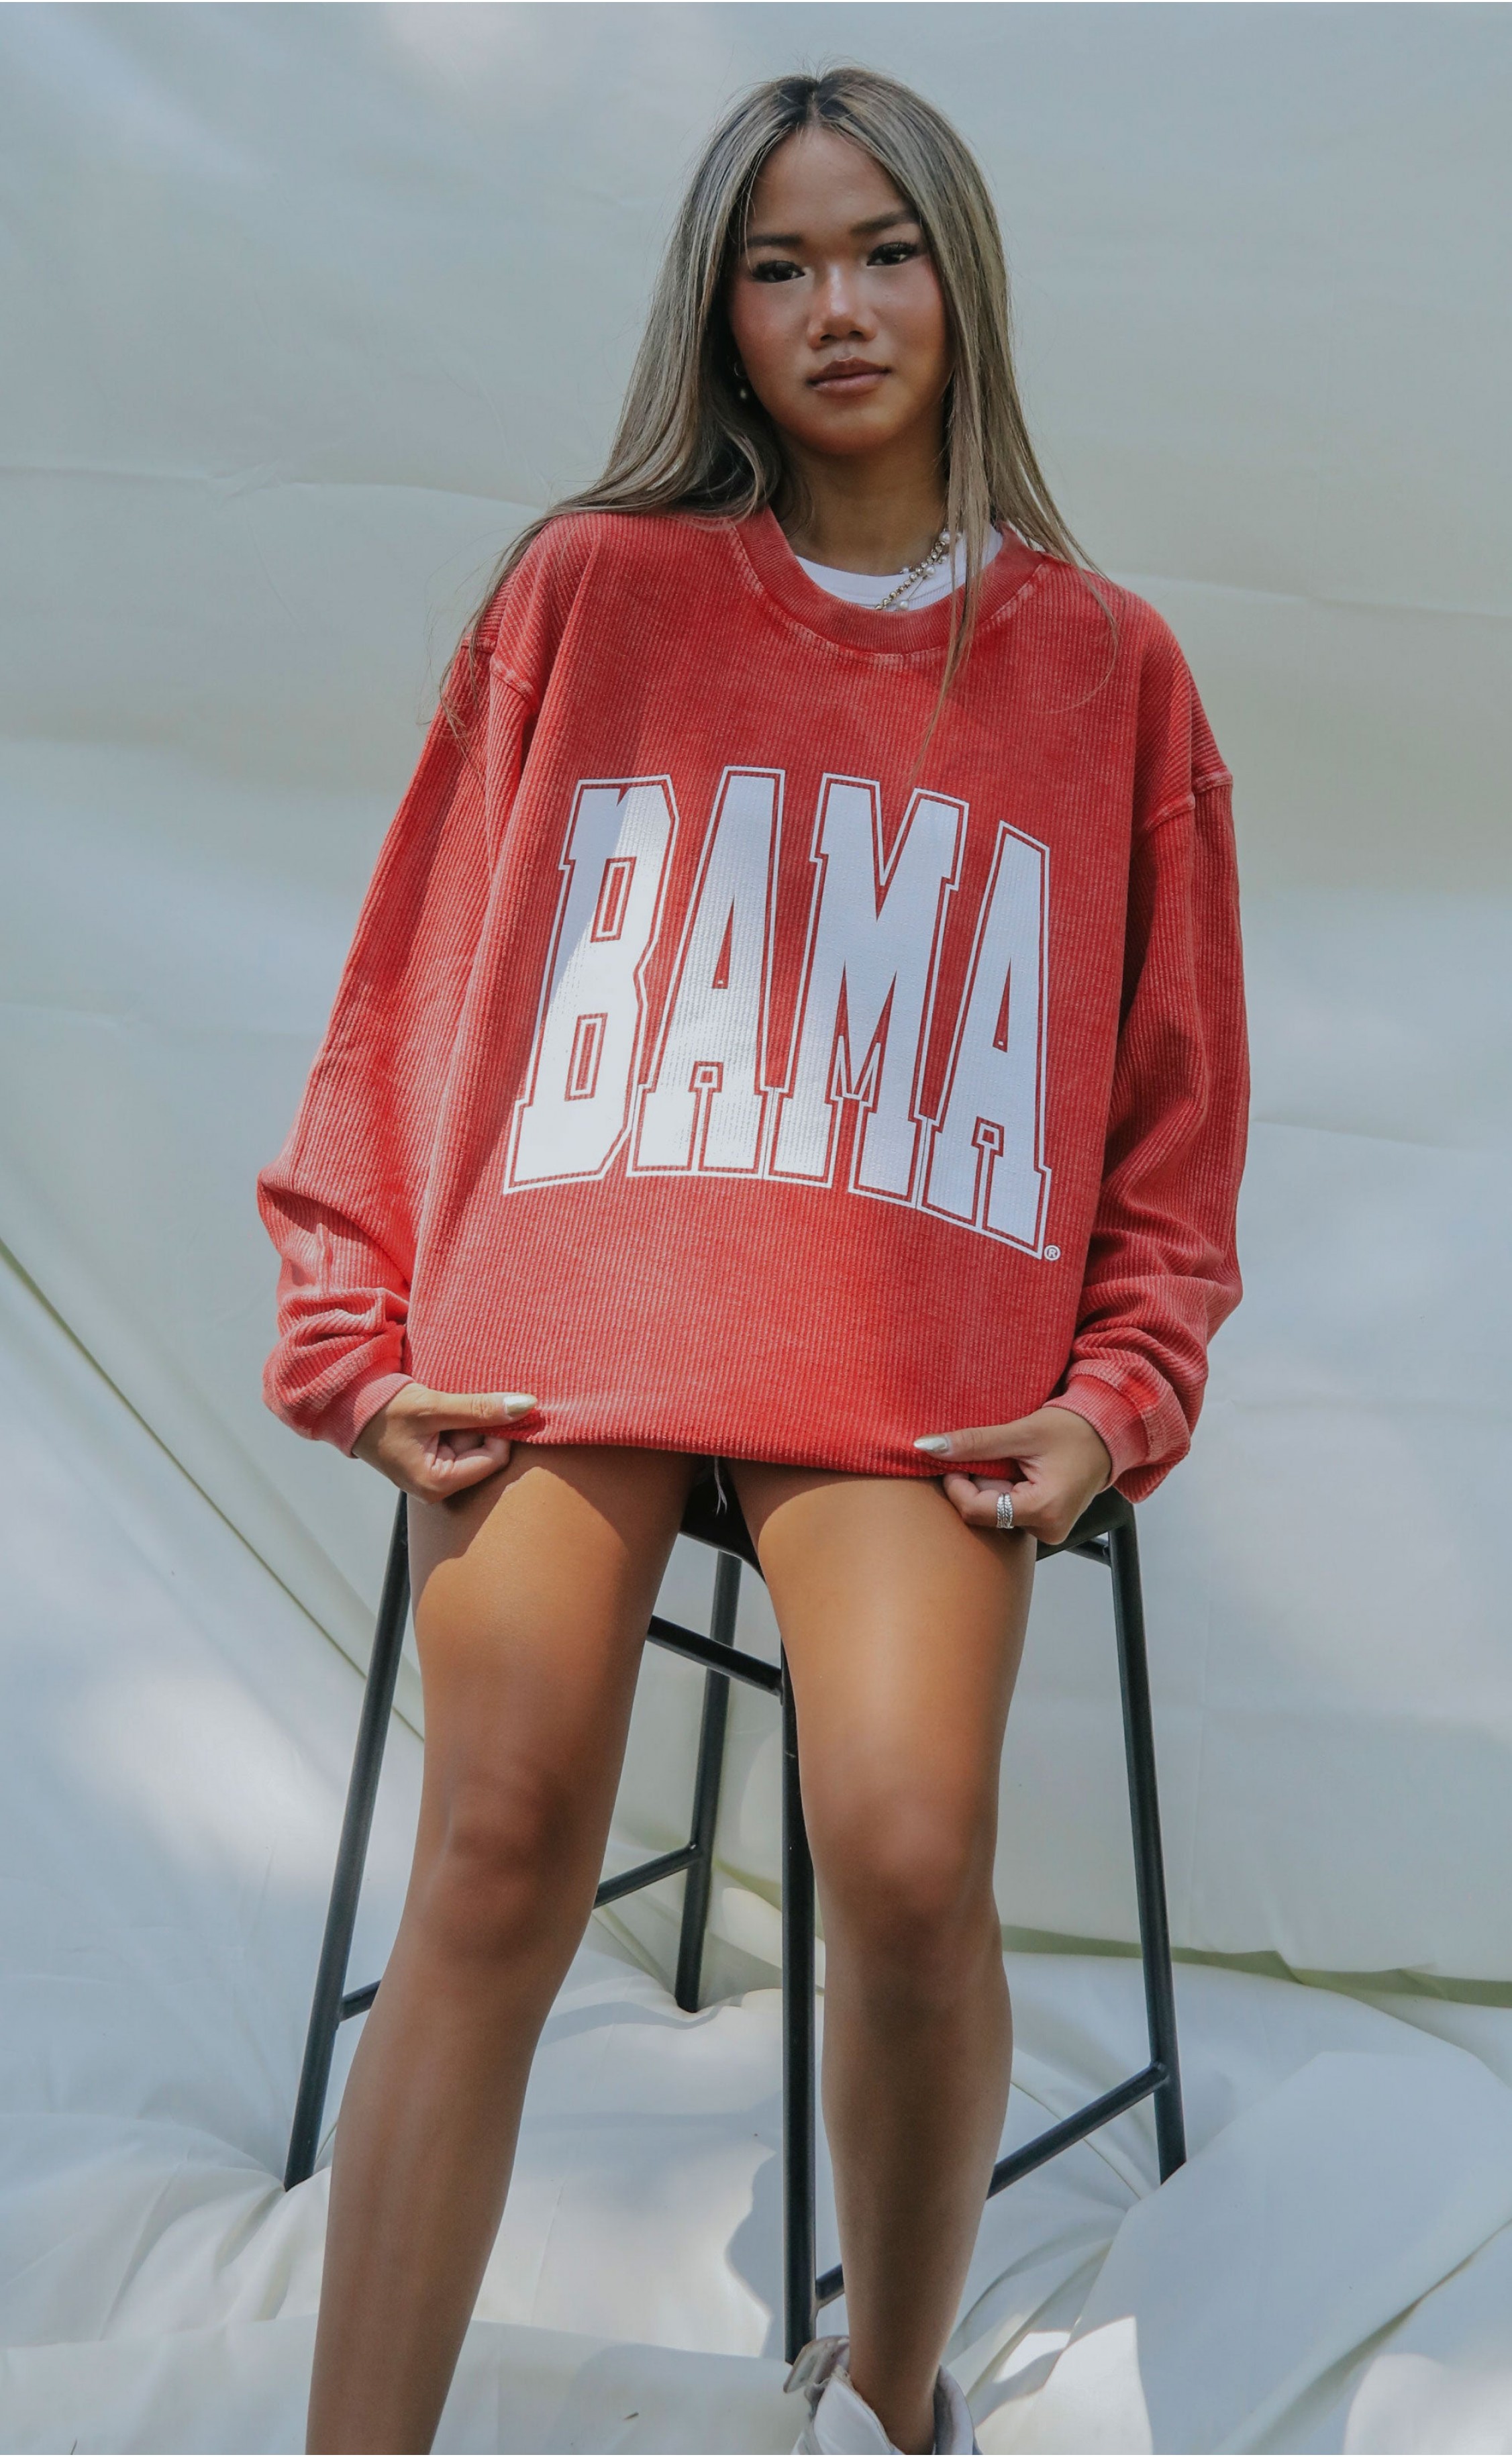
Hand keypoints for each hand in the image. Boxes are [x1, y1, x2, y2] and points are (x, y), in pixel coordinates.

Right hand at [353, 1382, 536, 1500]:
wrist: (346, 1404)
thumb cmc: (382, 1409)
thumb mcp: (433, 1406)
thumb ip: (480, 1408)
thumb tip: (526, 1406)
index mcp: (437, 1484)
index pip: (495, 1458)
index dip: (495, 1429)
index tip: (479, 1404)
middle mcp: (438, 1489)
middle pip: (486, 1454)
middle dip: (477, 1427)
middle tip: (450, 1408)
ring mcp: (434, 1477)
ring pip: (473, 1446)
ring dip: (465, 1424)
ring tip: (439, 1410)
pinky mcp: (430, 1463)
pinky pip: (459, 1444)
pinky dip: (455, 1425)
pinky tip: (436, 1416)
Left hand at [916, 1406, 1112, 1545]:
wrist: (1108, 1435)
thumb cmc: (1074, 1430)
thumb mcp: (1022, 1431)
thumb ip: (975, 1442)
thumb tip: (929, 1446)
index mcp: (1044, 1510)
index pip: (977, 1510)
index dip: (957, 1484)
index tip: (953, 1459)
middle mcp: (1047, 1530)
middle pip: (985, 1514)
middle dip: (977, 1483)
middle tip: (990, 1454)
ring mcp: (1048, 1531)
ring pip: (994, 1514)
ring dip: (991, 1486)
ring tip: (1011, 1460)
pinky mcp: (1046, 1525)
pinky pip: (1009, 1513)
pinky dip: (1004, 1490)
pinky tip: (1018, 1471)